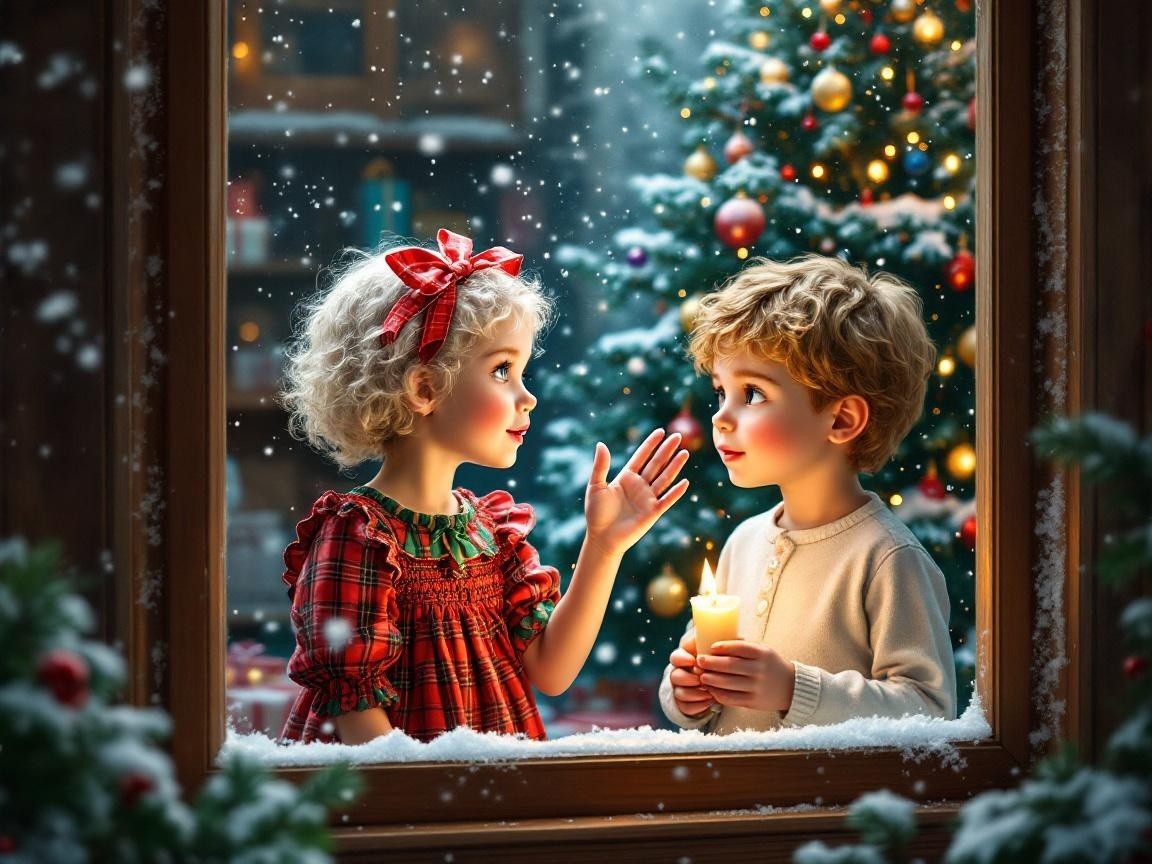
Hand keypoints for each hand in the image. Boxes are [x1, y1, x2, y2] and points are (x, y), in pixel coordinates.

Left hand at [584, 428, 689, 557]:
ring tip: (684, 453)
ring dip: (674, 466)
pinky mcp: (653, 512)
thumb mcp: (596, 486)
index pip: (641, 457)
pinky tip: (685, 482)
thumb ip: (601, 466)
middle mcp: (639, 485)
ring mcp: (648, 498)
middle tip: (677, 436)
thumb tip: (601, 444)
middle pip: (656, 464)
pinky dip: (676, 492)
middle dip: (666, 450)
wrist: (602, 538)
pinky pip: (667, 500)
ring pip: (664, 478)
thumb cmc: (596, 513)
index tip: (660, 431)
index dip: (650, 444)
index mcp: (626, 477)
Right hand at [669, 631, 715, 717]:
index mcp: (685, 657)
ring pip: (679, 693)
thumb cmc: (722, 658)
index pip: (675, 657)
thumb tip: (737, 636)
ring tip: (709, 692)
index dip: (682, 659)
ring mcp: (681, 688)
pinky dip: (697, 705)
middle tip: (701, 679)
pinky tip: (710, 701)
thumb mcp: (721, 648)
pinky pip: (686, 707)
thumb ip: (723, 641)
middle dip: (688, 678)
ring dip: (694, 693)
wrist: (723, 678)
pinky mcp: (686, 703)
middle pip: (674, 676)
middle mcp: (680, 672)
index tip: (693, 660)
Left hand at [697, 640, 795, 712]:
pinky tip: (712, 689)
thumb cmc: (770, 665)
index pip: (739, 648)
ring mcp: (757, 687)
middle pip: (730, 666)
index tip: (711, 647)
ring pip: (728, 683)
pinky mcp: (753, 702)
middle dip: (711, 663)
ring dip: (711, 679)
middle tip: (700, 661)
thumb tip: (716, 644)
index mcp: (762, 654)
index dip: (723, 647)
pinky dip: (718, 694)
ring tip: (702, 676)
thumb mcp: (763, 651)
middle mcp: (760, 670)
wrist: (791, 687)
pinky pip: (731, 698)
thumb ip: (744, 648)